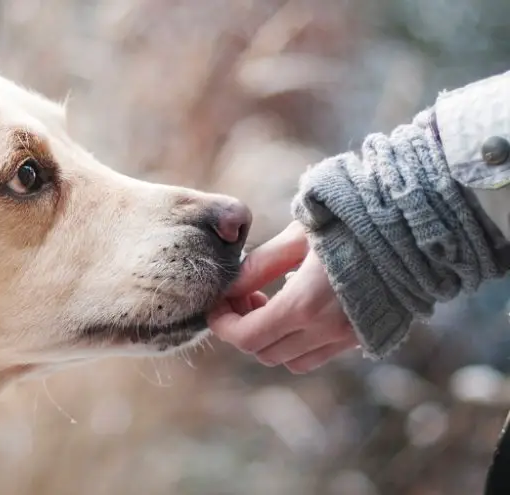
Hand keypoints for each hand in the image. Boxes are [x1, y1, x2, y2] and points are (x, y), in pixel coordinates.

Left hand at [208, 222, 358, 372]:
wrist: (414, 227)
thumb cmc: (351, 221)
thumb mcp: (298, 236)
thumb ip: (259, 265)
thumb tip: (229, 287)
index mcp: (305, 304)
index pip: (246, 337)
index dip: (222, 324)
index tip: (217, 304)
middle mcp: (326, 330)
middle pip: (263, 352)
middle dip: (243, 328)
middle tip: (245, 296)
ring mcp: (348, 338)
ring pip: (290, 360)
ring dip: (271, 339)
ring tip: (271, 301)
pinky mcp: (364, 337)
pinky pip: (318, 355)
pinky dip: (298, 342)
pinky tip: (301, 308)